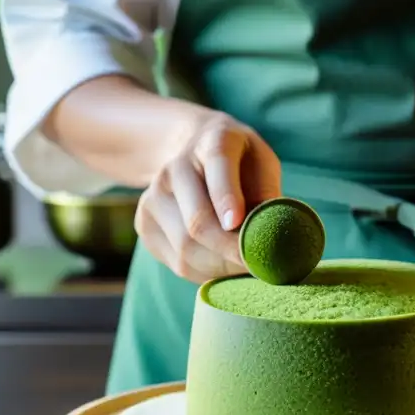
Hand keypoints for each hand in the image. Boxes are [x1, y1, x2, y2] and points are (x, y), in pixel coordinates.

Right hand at [135, 109, 281, 282]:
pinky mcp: (144, 224)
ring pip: (186, 249)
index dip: (227, 198)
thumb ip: (267, 193)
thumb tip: (270, 234)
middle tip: (260, 266)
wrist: (192, 151)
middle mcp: (174, 168)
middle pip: (198, 222)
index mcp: (212, 142)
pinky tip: (222, 264)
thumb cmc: (240, 164)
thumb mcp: (262, 163)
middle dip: (231, 252)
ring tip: (244, 267)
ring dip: (221, 267)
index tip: (239, 224)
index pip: (217, 167)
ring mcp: (153, 197)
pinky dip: (205, 272)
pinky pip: (177, 262)